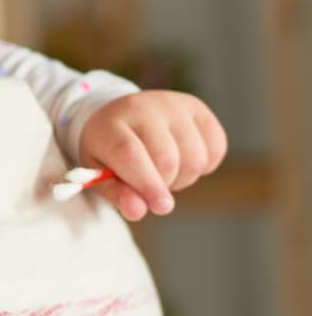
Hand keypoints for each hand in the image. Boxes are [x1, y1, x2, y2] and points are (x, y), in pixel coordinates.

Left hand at [78, 90, 227, 220]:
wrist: (121, 115)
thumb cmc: (109, 150)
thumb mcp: (100, 173)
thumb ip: (117, 194)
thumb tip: (138, 211)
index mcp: (110, 123)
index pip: (129, 153)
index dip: (147, 184)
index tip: (159, 206)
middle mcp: (143, 107)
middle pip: (166, 160)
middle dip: (163, 185)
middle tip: (150, 184)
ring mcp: (172, 105)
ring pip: (195, 158)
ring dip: (184, 177)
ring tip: (164, 170)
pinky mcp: (197, 108)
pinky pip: (216, 148)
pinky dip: (205, 165)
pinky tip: (184, 159)